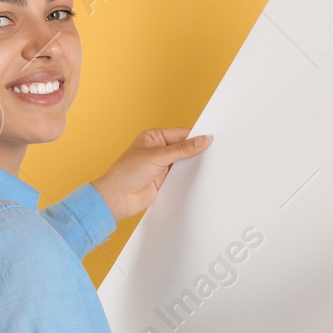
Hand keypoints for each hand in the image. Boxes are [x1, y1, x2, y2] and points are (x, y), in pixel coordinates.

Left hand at [90, 128, 211, 222]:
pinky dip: (188, 176)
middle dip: (195, 150)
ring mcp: (160, 166)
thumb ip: (182, 149)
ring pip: (182, 162)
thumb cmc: (127, 173)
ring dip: (192, 164)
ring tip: (210, 164)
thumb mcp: (157, 156)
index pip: (179, 134)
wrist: (118, 198)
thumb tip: (202, 140)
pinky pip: (180, 176)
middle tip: (214, 151)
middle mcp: (157, 151)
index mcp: (153, 138)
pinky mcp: (163, 181)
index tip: (210, 139)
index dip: (195, 136)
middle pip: (182, 148)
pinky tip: (199, 176)